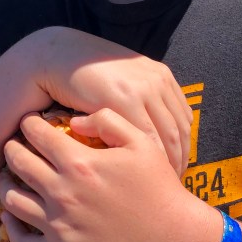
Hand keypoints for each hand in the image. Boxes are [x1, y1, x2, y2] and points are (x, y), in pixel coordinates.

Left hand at [0, 108, 214, 241]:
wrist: (172, 238)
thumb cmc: (158, 187)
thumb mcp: (142, 142)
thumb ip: (108, 121)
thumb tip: (75, 121)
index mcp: (79, 162)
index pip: (37, 135)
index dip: (28, 123)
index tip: (28, 121)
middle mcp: (62, 192)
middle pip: (18, 162)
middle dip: (11, 148)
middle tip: (13, 144)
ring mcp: (58, 225)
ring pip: (11, 199)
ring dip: (4, 183)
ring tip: (7, 176)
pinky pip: (20, 240)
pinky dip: (9, 225)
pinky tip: (11, 215)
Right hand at [17, 27, 191, 176]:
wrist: (58, 57)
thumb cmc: (86, 75)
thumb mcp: (122, 82)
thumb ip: (140, 99)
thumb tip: (153, 131)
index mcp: (160, 76)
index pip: (183, 119)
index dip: (184, 147)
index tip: (178, 168)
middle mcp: (157, 80)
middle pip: (180, 130)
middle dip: (180, 159)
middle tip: (173, 183)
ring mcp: (144, 88)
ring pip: (167, 136)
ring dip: (167, 163)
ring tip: (158, 184)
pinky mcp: (126, 97)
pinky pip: (146, 135)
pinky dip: (148, 157)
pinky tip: (142, 173)